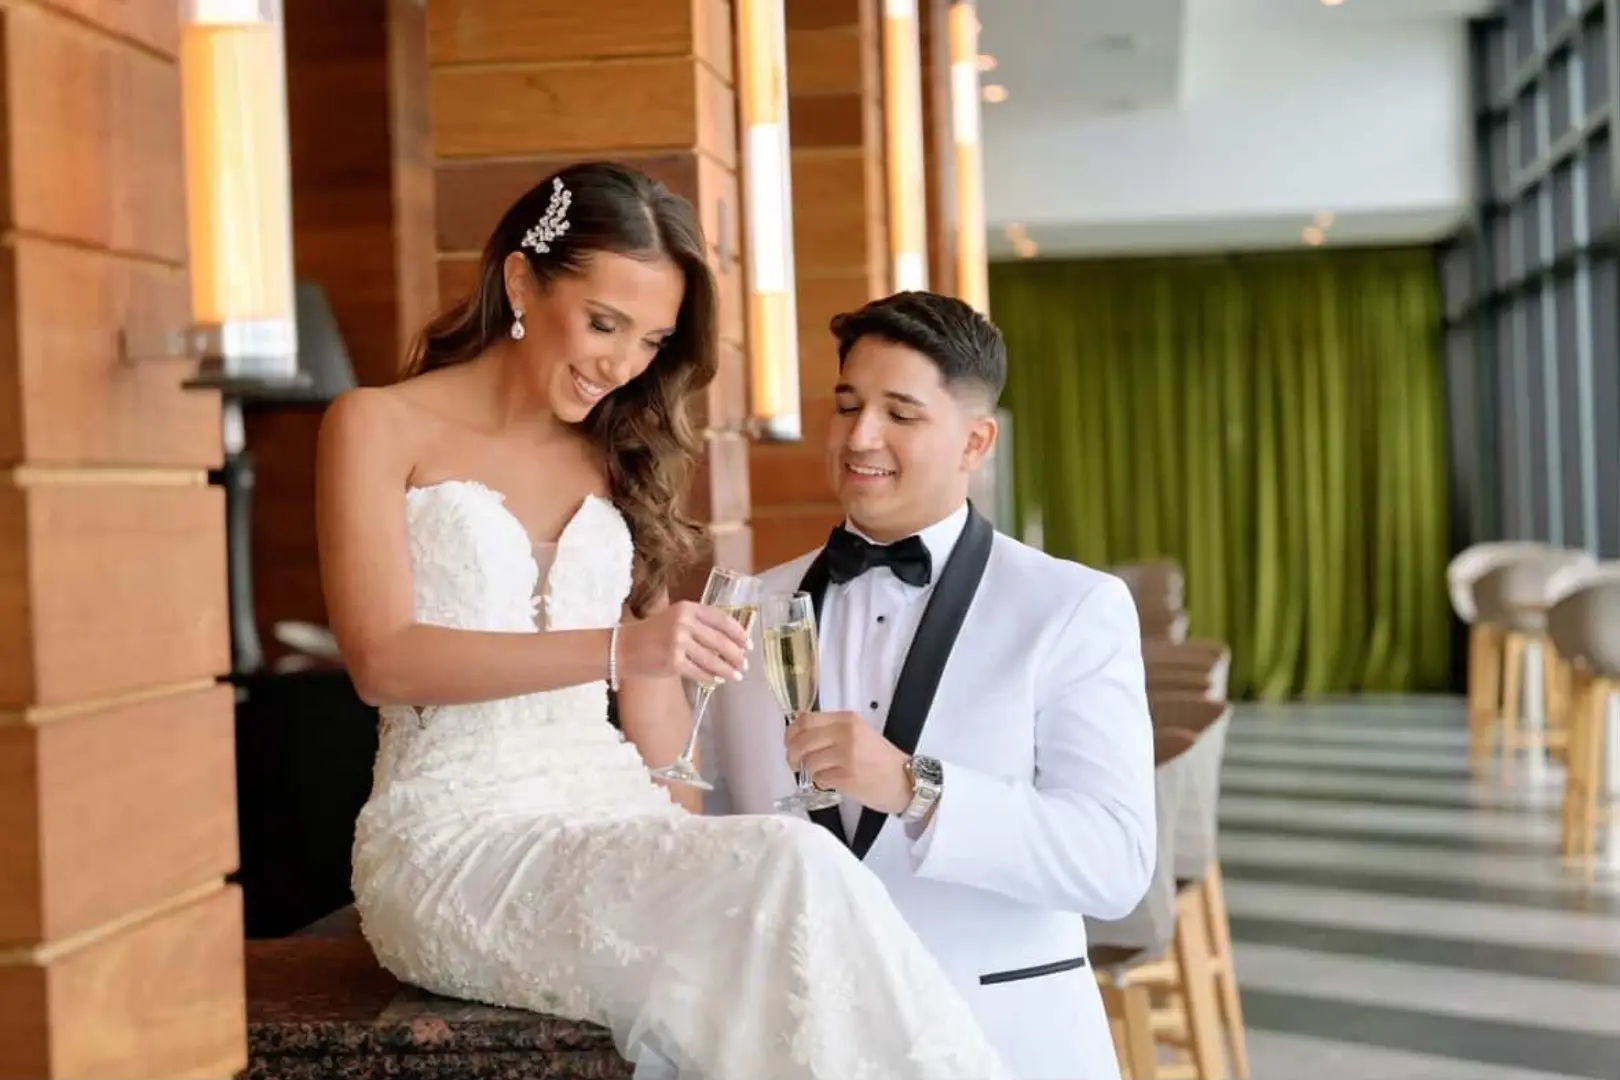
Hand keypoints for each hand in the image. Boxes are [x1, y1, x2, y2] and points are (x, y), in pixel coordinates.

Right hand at [618, 601, 749, 683]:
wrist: (624, 648)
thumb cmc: (653, 634)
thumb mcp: (676, 618)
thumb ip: (700, 624)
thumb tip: (731, 641)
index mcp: (687, 608)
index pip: (721, 619)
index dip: (738, 632)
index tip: (748, 643)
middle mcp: (683, 622)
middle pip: (719, 640)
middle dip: (736, 654)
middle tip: (745, 663)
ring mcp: (677, 642)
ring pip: (712, 659)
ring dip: (727, 669)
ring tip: (737, 675)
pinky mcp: (673, 661)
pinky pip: (699, 671)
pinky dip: (710, 677)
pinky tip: (717, 680)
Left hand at [785, 711, 912, 814]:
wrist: (904, 781)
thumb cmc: (880, 760)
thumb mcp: (858, 733)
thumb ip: (831, 731)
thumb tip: (799, 737)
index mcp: (847, 720)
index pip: (805, 720)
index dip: (791, 733)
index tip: (790, 743)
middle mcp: (846, 734)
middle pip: (802, 741)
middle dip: (793, 755)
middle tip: (796, 763)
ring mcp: (847, 756)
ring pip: (808, 762)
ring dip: (809, 771)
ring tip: (822, 773)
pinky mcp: (847, 777)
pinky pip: (819, 778)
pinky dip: (821, 782)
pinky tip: (832, 781)